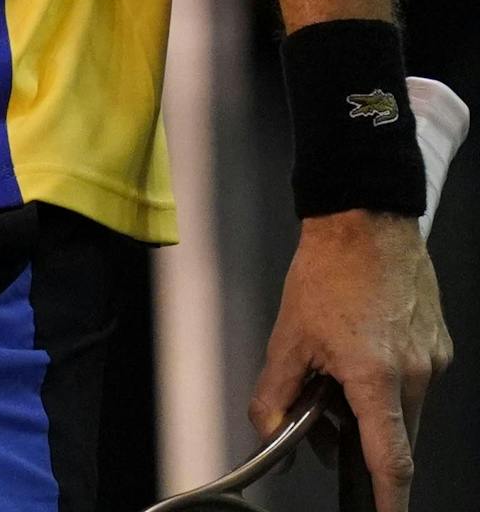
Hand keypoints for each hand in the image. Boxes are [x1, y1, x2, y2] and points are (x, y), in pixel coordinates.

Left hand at [255, 209, 450, 510]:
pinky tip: (356, 354)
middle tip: (324, 426)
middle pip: (393, 436)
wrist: (366, 224)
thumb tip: (269, 429)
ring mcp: (432, 360)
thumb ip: (275, 392)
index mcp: (377, 378)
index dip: (389, 498)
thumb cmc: (329, 272)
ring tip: (333, 374)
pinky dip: (384, 384)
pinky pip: (412, 382)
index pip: (389, 459)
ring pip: (401, 409)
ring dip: (369, 410)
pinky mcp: (438, 346)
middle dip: (360, 443)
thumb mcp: (288, 337)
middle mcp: (415, 374)